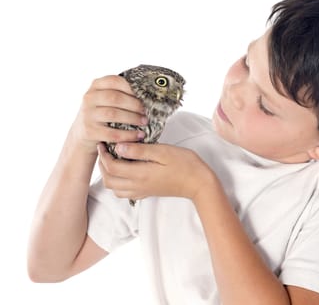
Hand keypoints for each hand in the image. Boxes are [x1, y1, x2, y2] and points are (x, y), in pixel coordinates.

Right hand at [71, 75, 147, 153]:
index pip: (115, 81)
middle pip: (115, 98)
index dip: (131, 88)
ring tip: (145, 122)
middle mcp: (89, 98)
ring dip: (133, 118)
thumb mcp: (106, 98)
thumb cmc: (102, 114)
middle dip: (135, 104)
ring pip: (113, 114)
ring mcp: (87, 114)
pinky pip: (112, 133)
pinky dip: (128, 134)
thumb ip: (121, 92)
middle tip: (147, 111)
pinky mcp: (89, 131)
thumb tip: (149, 93)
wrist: (82, 134)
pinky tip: (139, 135)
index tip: (144, 95)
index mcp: (96, 86)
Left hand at [97, 142, 218, 200]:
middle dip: (102, 165)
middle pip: (109, 180)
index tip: (104, 142)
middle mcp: (138, 185)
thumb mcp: (163, 151)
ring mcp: (142, 191)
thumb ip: (140, 151)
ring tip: (113, 159)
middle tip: (105, 150)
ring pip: (114, 188)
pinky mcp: (147, 193)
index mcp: (140, 174)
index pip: (111, 167)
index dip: (103, 155)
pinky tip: (125, 172)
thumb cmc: (185, 164)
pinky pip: (125, 193)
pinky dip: (118, 183)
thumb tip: (119, 147)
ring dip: (108, 175)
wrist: (199, 183)